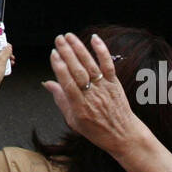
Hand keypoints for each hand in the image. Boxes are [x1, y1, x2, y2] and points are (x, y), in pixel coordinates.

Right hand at [44, 32, 147, 157]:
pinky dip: (102, 51)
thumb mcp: (73, 120)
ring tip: (69, 36)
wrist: (123, 135)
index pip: (67, 82)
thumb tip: (48, 83)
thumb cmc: (97, 130)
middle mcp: (92, 95)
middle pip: (77, 70)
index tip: (53, 54)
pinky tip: (94, 39)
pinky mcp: (114, 83)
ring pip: (90, 65)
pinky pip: (108, 65)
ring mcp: (104, 88)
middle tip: (58, 39)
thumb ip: (60, 100)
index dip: (59, 67)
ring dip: (79, 48)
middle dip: (67, 52)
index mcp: (79, 106)